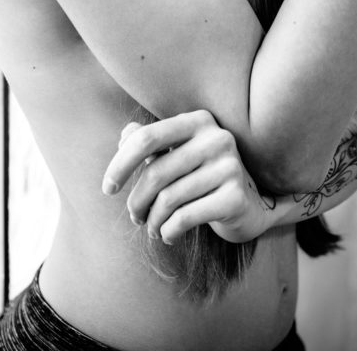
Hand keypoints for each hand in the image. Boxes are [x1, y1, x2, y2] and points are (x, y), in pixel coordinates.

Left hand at [102, 110, 270, 244]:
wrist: (248, 203)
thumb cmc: (202, 175)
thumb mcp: (178, 153)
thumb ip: (150, 141)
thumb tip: (124, 136)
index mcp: (198, 120)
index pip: (147, 138)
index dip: (120, 163)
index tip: (107, 188)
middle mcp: (217, 138)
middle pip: (156, 172)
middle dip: (137, 200)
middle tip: (134, 217)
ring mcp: (230, 166)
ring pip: (169, 199)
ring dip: (153, 220)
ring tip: (152, 228)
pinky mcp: (235, 197)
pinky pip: (186, 217)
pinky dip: (169, 230)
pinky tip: (168, 235)